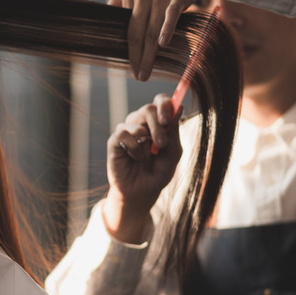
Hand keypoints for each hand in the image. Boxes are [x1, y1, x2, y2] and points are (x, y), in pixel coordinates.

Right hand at [102, 94, 183, 242]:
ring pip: (135, 117)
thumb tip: (180, 106)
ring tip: (147, 157)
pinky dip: (134, 146)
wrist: (142, 193)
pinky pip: (124, 133)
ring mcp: (127, 131)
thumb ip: (174, 131)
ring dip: (147, 138)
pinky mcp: (114, 141)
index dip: (165, 104)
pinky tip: (135, 157)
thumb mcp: (173, 153)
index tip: (168, 118)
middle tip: (161, 144)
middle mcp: (141, 123)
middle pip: (149, 108)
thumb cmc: (158, 173)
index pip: (160, 101)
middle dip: (158, 125)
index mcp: (157, 123)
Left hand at [109, 0, 242, 80]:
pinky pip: (170, 16)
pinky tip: (162, 44)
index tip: (127, 64)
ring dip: (148, 54)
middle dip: (135, 58)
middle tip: (137, 76)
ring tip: (145, 72)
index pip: (125, 27)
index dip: (126, 48)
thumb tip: (111, 7)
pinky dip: (166, 29)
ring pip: (150, 30)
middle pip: (135, 33)